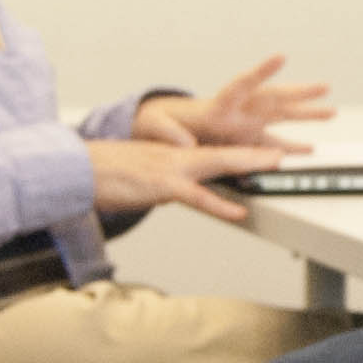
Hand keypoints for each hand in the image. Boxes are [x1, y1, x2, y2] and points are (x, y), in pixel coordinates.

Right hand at [87, 137, 284, 223]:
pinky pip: (197, 196)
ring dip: (249, 162)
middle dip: (256, 152)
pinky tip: (238, 212)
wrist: (78, 168)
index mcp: (172, 153)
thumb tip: (182, 193)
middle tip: (283, 153)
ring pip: (218, 162)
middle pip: (224, 151)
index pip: (213, 151)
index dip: (239, 152)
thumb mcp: (143, 175)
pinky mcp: (162, 185)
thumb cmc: (105, 174)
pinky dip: (220, 204)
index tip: (262, 153)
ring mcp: (171, 168)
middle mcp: (176, 155)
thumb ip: (166, 182)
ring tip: (276, 163)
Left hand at [135, 55, 334, 149]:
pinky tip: (309, 149)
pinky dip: (291, 148)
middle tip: (323, 87)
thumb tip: (184, 142)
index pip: (242, 85)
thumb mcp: (155, 125)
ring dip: (306, 115)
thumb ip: (168, 131)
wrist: (161, 131)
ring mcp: (245, 126)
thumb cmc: (157, 123)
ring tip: (331, 112)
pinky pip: (274, 145)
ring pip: (281, 117)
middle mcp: (238, 112)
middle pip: (272, 99)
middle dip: (298, 93)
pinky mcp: (245, 142)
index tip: (280, 57)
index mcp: (217, 105)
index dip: (261, 72)